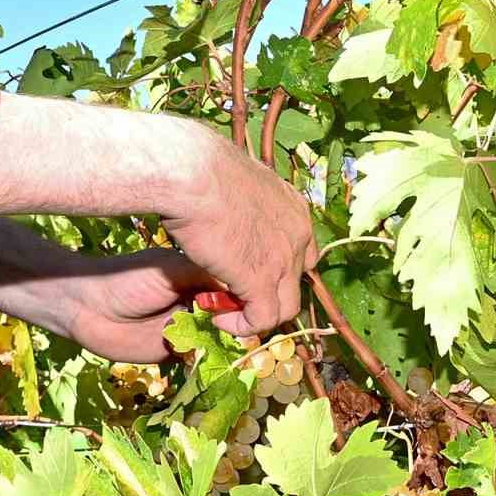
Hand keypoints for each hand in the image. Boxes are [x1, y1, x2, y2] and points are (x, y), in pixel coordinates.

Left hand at [59, 247, 229, 363]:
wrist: (87, 306)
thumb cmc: (127, 278)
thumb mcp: (171, 270)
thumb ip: (205, 278)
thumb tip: (240, 290)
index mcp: (200, 281)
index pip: (235, 292)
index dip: (245, 300)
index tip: (248, 305)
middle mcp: (198, 306)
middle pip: (231, 320)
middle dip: (236, 325)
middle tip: (229, 327)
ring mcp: (187, 332)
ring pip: (217, 342)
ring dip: (219, 345)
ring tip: (212, 340)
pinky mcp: (173, 354)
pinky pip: (197, 361)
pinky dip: (203, 361)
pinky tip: (198, 355)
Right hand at [159, 127, 318, 336]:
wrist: (193, 174)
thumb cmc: (201, 168)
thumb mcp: (234, 181)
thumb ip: (238, 200)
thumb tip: (220, 202)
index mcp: (293, 207)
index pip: (302, 251)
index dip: (277, 267)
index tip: (245, 269)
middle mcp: (298, 235)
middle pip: (295, 282)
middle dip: (265, 293)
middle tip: (232, 293)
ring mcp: (284, 260)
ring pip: (285, 307)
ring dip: (254, 315)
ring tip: (224, 310)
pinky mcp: (262, 281)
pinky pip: (262, 320)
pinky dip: (242, 327)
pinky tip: (218, 319)